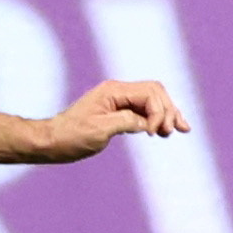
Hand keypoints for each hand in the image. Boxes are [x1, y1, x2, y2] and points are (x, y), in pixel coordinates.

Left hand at [31, 79, 192, 160]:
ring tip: (179, 130)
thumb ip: (126, 121)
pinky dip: (156, 119)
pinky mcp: (118, 112)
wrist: (52, 141)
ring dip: (167, 114)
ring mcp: (118, 101)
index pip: (149, 93)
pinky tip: (165, 130)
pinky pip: (143, 110)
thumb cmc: (72, 136)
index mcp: (113, 91)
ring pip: (152, 101)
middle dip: (169, 110)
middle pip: (155, 93)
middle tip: (177, 131)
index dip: (160, 112)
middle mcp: (118, 91)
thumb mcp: (100, 130)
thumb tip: (147, 122)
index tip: (156, 133)